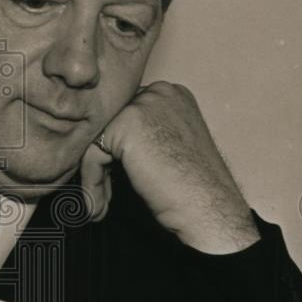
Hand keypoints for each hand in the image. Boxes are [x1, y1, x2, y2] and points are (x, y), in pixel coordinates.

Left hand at [79, 82, 259, 253]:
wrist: (209, 208)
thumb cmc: (194, 188)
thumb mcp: (168, 148)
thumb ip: (142, 136)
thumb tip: (103, 143)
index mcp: (173, 95)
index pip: (127, 114)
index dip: (117, 150)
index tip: (114, 180)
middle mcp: (160, 92)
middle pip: (110, 124)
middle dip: (103, 161)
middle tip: (103, 195)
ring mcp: (144, 105)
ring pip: (98, 139)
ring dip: (95, 175)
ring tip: (100, 205)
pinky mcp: (126, 125)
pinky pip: (92, 153)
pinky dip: (92, 181)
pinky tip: (99, 205)